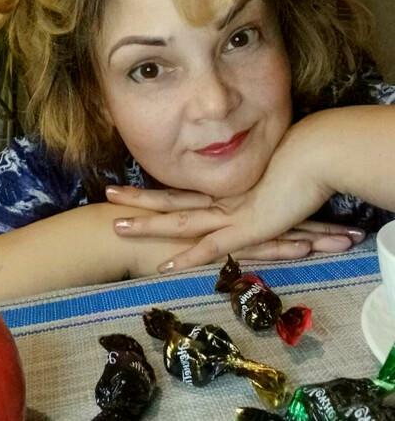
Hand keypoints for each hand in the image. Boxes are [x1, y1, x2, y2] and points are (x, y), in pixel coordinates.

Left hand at [109, 116, 365, 270]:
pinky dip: (188, 257)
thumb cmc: (298, 162)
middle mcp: (220, 198)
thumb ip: (254, 187)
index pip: (182, 189)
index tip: (130, 185)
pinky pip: (211, 246)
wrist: (315, 155)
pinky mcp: (246, 228)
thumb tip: (246, 189)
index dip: (155, 188)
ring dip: (148, 224)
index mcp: (223, 188)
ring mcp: (229, 213)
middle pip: (172, 198)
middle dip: (139, 198)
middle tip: (108, 193)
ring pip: (180, 220)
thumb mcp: (269, 178)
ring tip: (116, 225)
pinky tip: (164, 266)